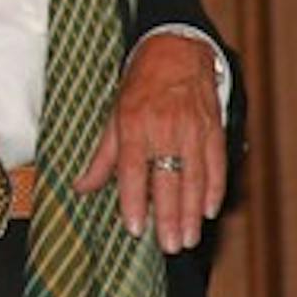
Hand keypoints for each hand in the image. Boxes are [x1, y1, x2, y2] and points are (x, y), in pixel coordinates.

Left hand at [75, 34, 226, 252]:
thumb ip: (102, 156)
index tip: (135, 228)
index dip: (134, 201)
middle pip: (168, 180)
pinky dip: (214, 189)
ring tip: (189, 239)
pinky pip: (216, 164)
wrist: (177, 50)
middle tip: (170, 246)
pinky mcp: (214, 128)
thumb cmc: (140, 85)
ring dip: (192, 212)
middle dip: (169, 217)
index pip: (133, 170)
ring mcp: (192, 129)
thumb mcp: (114, 115)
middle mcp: (164, 128)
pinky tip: (209, 210)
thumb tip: (81, 187)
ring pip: (194, 178)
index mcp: (134, 125)